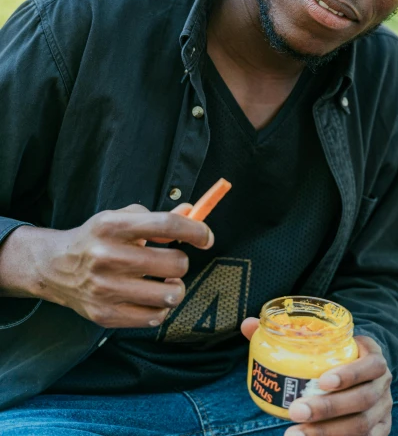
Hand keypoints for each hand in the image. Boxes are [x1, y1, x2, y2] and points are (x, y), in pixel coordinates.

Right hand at [18, 203, 213, 328]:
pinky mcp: (105, 315)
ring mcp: (105, 289)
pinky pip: (153, 318)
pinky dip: (160, 309)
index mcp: (113, 226)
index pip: (166, 225)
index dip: (195, 230)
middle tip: (173, 262)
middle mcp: (108, 256)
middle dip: (181, 262)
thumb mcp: (121, 218)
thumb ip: (157, 217)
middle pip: (174, 263)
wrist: (56, 267)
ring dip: (175, 288)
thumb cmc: (97, 238)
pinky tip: (152, 298)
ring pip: (168, 295)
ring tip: (166, 282)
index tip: (207, 237)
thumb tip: (192, 212)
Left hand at [240, 322, 391, 435]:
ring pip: (361, 427)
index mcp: (374, 357)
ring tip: (294, 434)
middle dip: (328, 408)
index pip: (369, 366)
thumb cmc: (337, 353)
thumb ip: (288, 331)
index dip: (349, 374)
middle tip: (295, 411)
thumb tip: (248, 325)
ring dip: (327, 433)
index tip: (321, 380)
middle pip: (362, 401)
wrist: (367, 370)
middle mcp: (383, 386)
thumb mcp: (326, 338)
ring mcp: (383, 411)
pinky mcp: (380, 431)